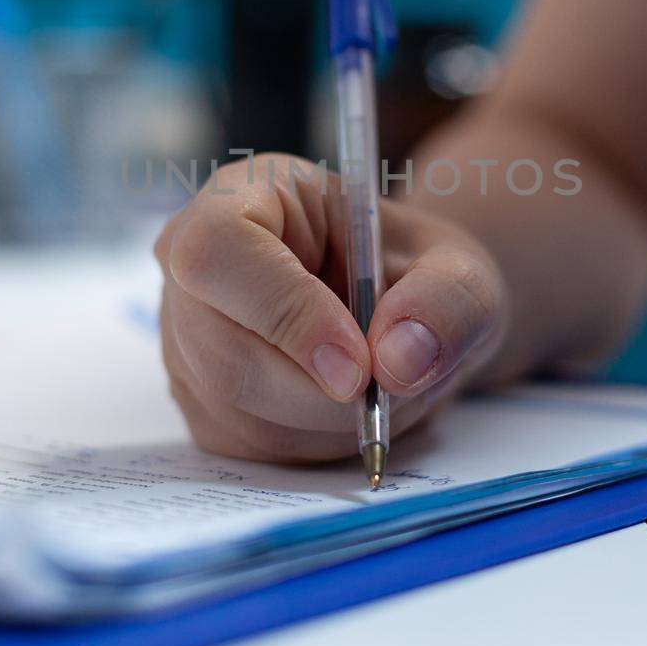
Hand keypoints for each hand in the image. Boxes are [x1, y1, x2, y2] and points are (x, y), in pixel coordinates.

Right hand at [155, 153, 506, 463]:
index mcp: (242, 197)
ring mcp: (184, 340)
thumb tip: (400, 357)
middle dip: (322, 392)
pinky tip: (348, 408)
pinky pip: (250, 447)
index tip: (359, 363)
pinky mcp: (202, 405)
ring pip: (238, 410)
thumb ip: (448, 300)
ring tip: (380, 384)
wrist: (403, 314)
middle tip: (392, 388)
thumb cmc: (417, 273)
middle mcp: (192, 266)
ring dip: (329, 421)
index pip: (218, 252)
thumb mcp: (461, 269)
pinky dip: (316, 444)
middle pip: (224, 352)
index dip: (283, 312)